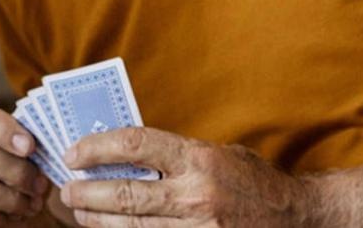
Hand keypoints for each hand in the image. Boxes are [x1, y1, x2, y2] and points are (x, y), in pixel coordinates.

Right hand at [0, 97, 51, 225]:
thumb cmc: (0, 173)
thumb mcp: (9, 150)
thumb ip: (21, 142)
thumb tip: (46, 146)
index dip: (2, 127)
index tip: (30, 146)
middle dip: (16, 170)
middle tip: (39, 184)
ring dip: (10, 199)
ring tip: (31, 204)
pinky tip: (10, 218)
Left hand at [60, 128, 306, 226]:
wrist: (296, 217)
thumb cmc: (251, 182)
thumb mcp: (217, 154)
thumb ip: (175, 156)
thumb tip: (121, 154)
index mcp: (199, 158)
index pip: (136, 144)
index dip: (97, 148)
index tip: (74, 153)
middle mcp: (197, 194)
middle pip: (125, 193)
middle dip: (87, 193)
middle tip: (66, 189)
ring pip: (133, 226)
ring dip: (98, 221)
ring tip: (79, 213)